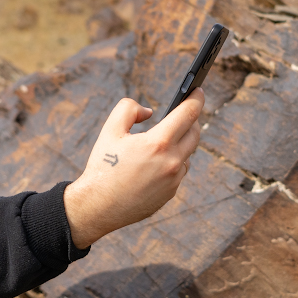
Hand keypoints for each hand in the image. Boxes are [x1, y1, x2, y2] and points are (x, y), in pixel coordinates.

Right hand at [63, 88, 203, 248]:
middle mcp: (172, 162)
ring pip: (187, 154)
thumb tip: (150, 111)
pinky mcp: (170, 193)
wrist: (98, 206)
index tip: (199, 91)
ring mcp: (173, 180)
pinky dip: (172, 162)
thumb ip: (130, 109)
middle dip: (191, 120)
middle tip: (183, 112)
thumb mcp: (111, 130)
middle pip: (194, 133)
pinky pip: (178, 172)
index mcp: (159, 143)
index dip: (196, 98)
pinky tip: (157, 162)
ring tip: (166, 137)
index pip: (189, 113)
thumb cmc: (103, 166)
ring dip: (181, 143)